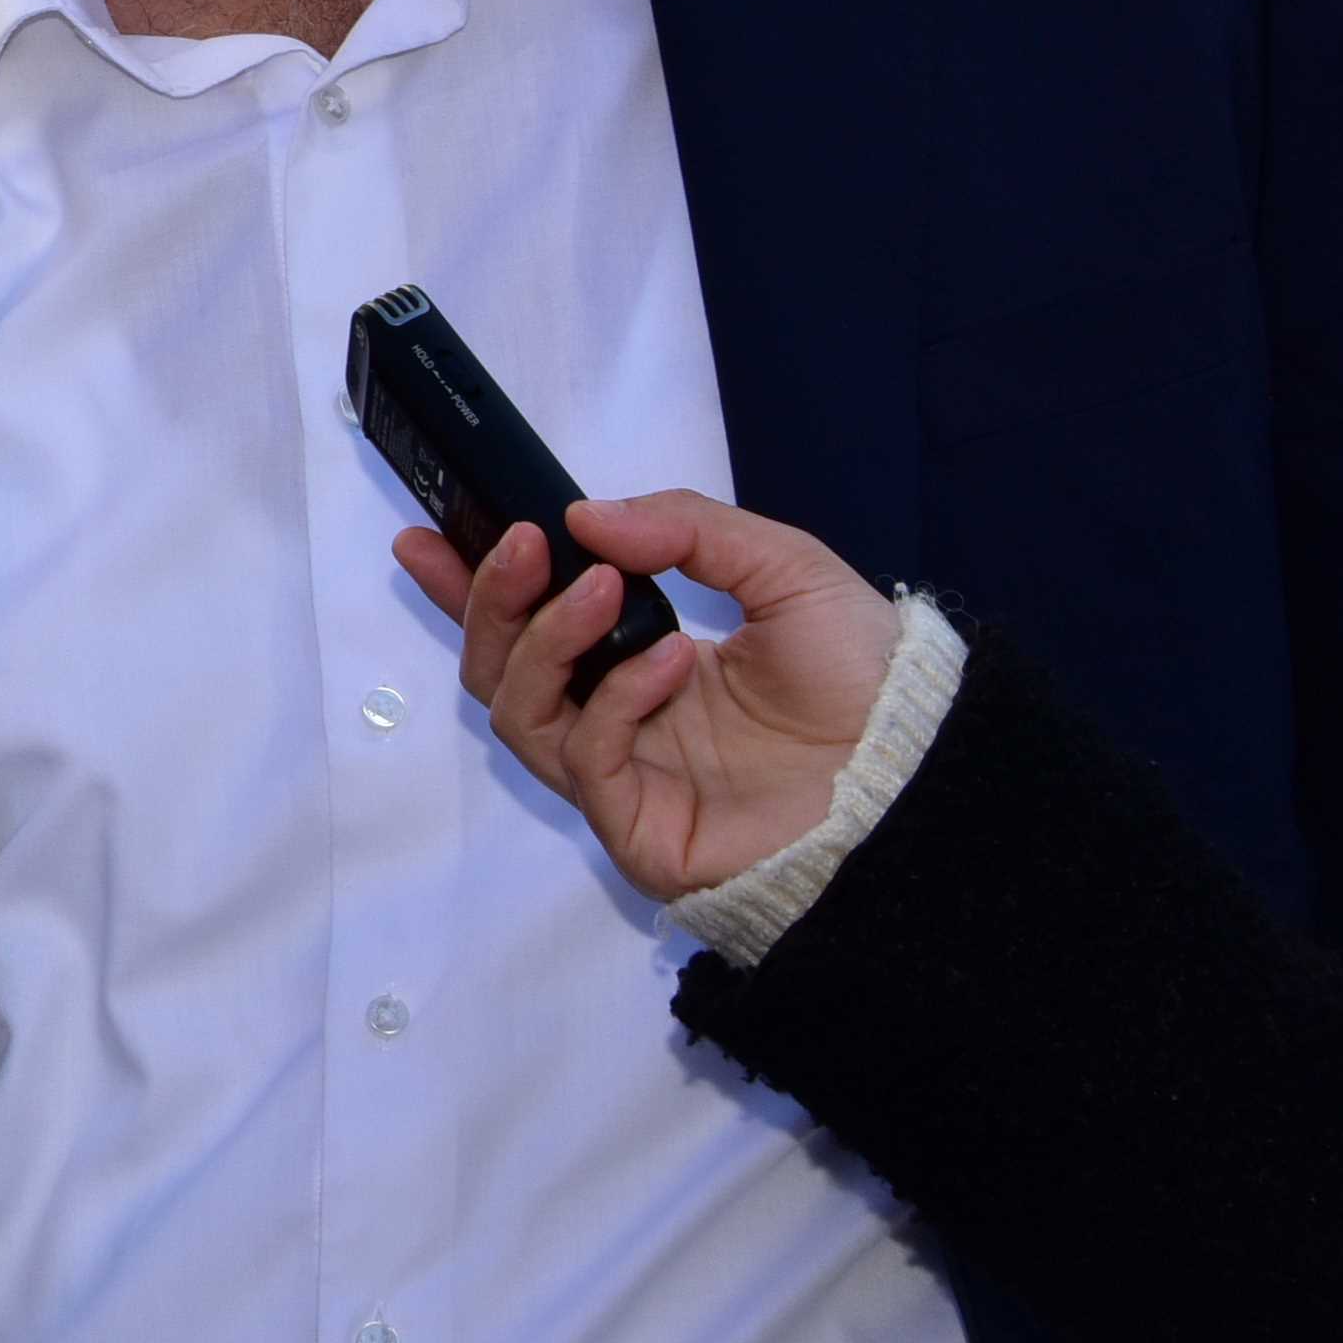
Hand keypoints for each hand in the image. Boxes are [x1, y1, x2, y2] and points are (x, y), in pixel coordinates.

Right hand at [392, 493, 896, 900]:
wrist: (918, 772)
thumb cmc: (860, 677)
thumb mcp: (782, 568)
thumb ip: (686, 527)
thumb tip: (583, 515)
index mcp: (643, 662)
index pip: (532, 625)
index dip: (470, 586)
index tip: (424, 538)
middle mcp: (620, 721)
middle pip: (500, 669)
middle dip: (490, 602)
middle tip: (519, 547)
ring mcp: (623, 779)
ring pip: (519, 712)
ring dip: (546, 639)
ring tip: (602, 588)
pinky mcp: (636, 828)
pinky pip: (587, 758)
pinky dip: (614, 698)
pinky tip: (671, 660)